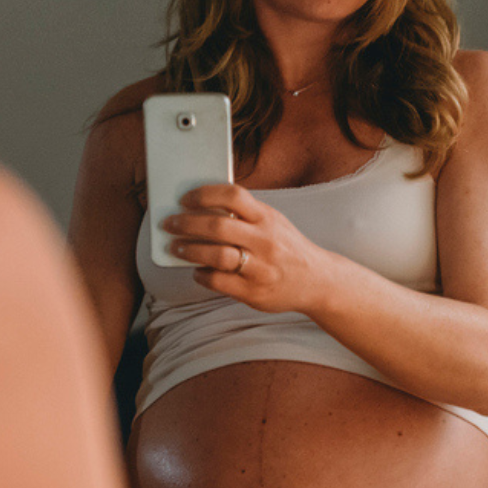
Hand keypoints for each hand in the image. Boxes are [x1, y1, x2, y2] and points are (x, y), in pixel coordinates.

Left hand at [165, 184, 332, 313]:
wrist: (317, 281)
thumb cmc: (286, 248)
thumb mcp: (273, 222)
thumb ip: (245, 214)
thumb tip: (201, 208)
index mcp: (268, 218)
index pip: (233, 196)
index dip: (204, 194)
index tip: (185, 199)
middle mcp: (265, 241)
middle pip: (218, 226)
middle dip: (186, 223)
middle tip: (170, 223)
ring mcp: (260, 268)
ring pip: (216, 255)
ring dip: (189, 250)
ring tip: (176, 247)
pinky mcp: (254, 292)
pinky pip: (219, 282)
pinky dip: (202, 275)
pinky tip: (197, 271)